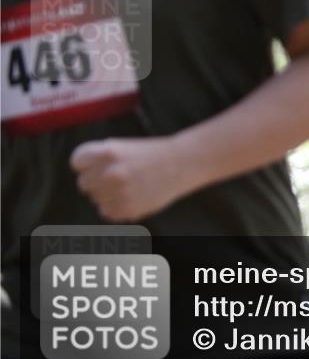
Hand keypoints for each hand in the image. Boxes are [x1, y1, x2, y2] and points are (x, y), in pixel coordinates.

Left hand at [72, 136, 194, 221]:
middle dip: (97, 181)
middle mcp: (110, 172)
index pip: (77, 162)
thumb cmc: (151, 154)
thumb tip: (81, 174)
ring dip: (107, 195)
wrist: (182, 164)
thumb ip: (99, 158)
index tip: (96, 165)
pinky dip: (116, 207)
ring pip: (96, 199)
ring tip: (129, 186)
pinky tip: (131, 196)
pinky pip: (106, 212)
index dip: (86, 164)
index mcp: (108, 152)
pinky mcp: (127, 209)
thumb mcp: (122, 146)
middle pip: (83, 183)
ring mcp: (118, 192)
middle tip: (116, 177)